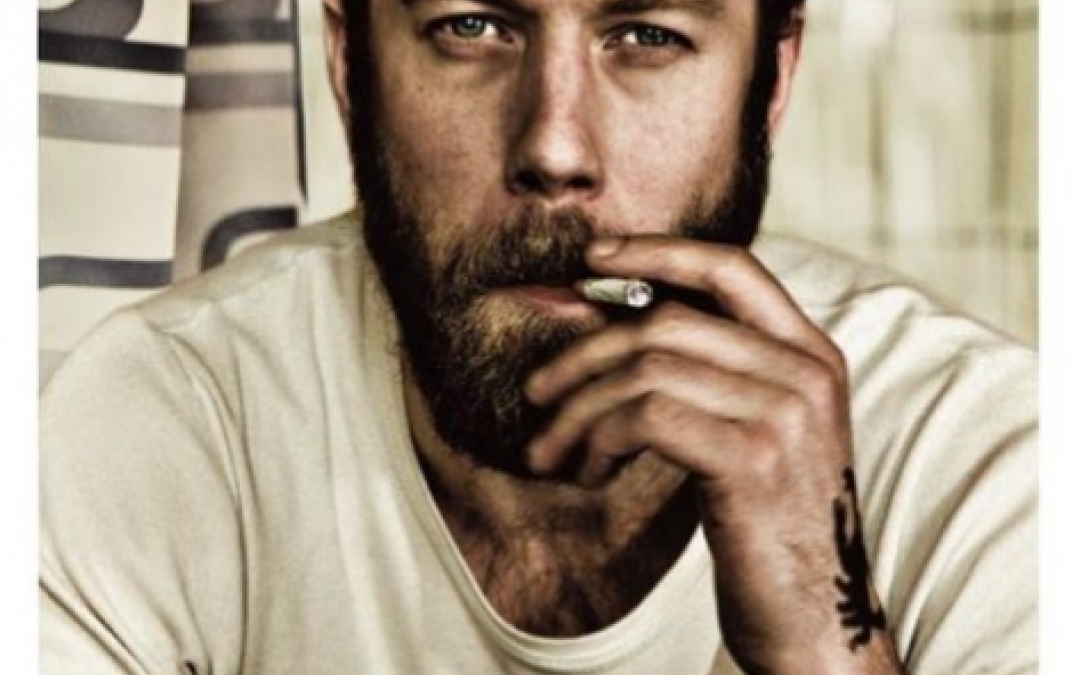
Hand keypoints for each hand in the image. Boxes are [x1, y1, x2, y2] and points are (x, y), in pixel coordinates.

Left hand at [525, 235, 903, 674]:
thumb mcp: (749, 435)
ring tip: (549, 449)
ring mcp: (785, 412)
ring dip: (578, 408)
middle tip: (537, 391)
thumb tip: (610, 322)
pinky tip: (587, 472)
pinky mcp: (752, 456)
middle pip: (667, 321)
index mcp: (811, 354)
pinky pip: (645, 415)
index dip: (658, 251)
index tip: (592, 261)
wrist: (814, 618)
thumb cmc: (766, 527)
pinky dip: (596, 438)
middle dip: (585, 353)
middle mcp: (806, 371)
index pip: (732, 267)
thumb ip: (705, 373)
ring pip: (646, 367)